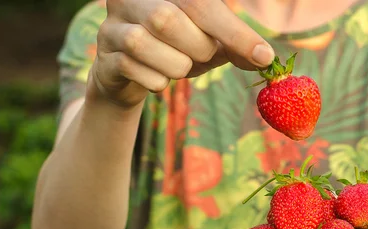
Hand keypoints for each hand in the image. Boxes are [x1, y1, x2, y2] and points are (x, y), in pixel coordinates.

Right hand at [91, 0, 274, 106]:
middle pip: (168, 19)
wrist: (130, 75)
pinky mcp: (104, 55)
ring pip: (145, 44)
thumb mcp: (210, 43)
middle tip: (202, 55)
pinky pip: (135, 70)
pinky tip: (158, 78)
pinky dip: (157, 82)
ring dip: (176, 66)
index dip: (234, 32)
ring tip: (178, 66)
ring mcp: (112, 23)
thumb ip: (235, 45)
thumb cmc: (176, 49)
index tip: (263, 57)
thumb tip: (263, 58)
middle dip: (197, 48)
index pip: (201, 3)